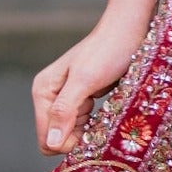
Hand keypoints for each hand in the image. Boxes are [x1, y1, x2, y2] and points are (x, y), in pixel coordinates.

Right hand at [32, 12, 144, 155]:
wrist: (128, 29)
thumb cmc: (108, 50)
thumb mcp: (86, 80)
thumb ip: (65, 109)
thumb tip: (51, 142)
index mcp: (43, 91)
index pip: (47, 139)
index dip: (68, 142)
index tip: (91, 129)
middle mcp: (50, 96)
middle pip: (58, 138)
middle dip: (79, 135)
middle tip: (98, 115)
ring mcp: (66, 98)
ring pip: (72, 133)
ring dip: (89, 129)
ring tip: (102, 107)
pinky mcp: (82, 99)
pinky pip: (83, 125)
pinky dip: (95, 123)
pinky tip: (106, 108)